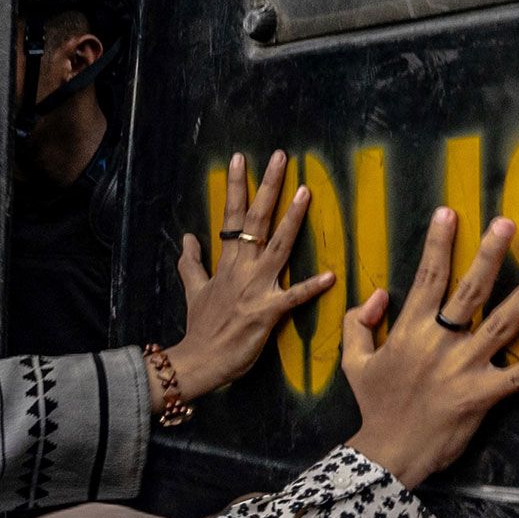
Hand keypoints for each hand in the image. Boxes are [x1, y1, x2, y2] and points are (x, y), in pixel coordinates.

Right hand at [164, 150, 335, 404]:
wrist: (199, 360)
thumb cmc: (201, 327)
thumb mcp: (193, 290)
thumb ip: (191, 263)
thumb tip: (187, 238)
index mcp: (226, 261)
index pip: (231, 215)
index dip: (237, 186)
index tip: (242, 158)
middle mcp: (241, 268)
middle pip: (256, 219)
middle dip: (268, 187)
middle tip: (280, 157)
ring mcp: (255, 288)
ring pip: (277, 246)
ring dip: (292, 220)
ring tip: (306, 193)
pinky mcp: (267, 312)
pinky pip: (293, 297)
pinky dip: (311, 287)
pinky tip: (330, 276)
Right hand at [340, 208, 518, 486]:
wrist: (389, 451)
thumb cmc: (375, 405)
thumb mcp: (355, 362)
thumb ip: (358, 325)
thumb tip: (378, 295)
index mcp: (410, 330)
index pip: (428, 278)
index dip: (439, 244)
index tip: (450, 214)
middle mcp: (440, 342)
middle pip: (470, 290)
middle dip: (489, 254)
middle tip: (508, 224)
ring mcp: (464, 367)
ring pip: (501, 324)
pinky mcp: (482, 394)